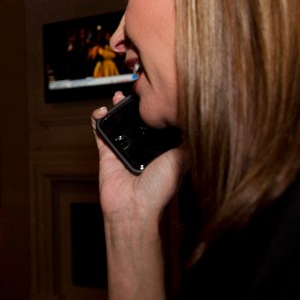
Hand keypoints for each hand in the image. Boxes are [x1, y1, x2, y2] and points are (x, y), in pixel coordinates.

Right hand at [91, 92, 185, 229]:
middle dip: (136, 104)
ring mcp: (124, 149)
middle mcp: (143, 148)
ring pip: (118, 122)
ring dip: (117, 107)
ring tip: (119, 96)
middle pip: (138, 119)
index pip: (158, 122)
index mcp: (161, 148)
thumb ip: (187, 139)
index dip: (157, 108)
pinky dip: (98, 119)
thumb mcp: (182, 159)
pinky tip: (102, 111)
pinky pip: (100, 132)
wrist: (134, 208)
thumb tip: (200, 120)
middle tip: (137, 90)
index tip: (158, 92)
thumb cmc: (160, 188)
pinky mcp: (106, 153)